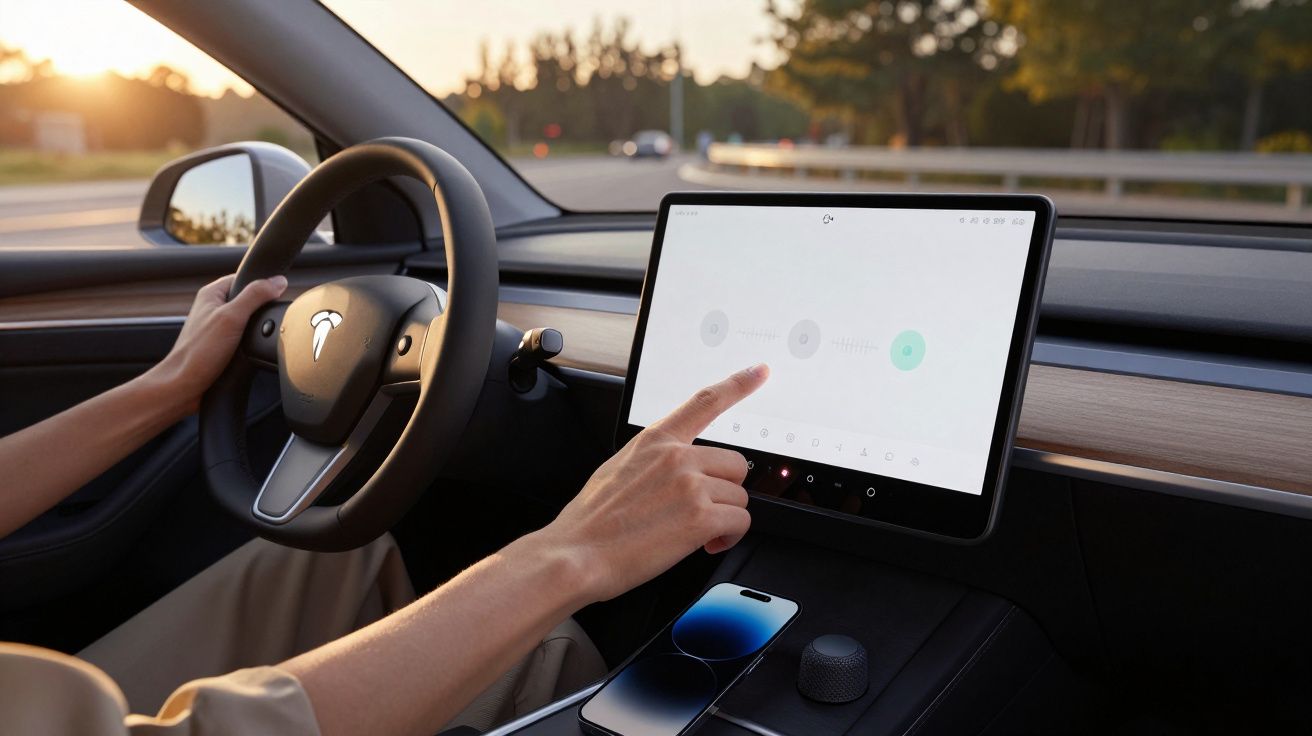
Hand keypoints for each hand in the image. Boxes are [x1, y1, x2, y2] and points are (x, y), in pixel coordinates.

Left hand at [152, 273, 287, 412]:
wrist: (185, 386)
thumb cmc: (199, 353)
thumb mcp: (232, 317)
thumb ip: (255, 296)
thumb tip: (278, 281)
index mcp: (211, 294)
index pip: (244, 278)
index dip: (262, 285)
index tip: (275, 295)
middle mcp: (213, 308)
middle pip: (249, 300)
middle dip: (261, 310)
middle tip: (263, 321)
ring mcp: (217, 328)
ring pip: (248, 321)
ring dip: (256, 330)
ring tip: (254, 339)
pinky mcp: (222, 346)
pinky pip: (245, 338)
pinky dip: (251, 344)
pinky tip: (251, 351)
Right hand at [540, 364, 768, 602]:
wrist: (576, 555)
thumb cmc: (591, 521)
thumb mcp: (618, 468)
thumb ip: (654, 461)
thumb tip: (677, 471)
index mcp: (656, 440)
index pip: (705, 401)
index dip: (739, 384)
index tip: (759, 372)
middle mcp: (677, 457)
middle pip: (735, 464)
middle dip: (724, 491)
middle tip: (702, 511)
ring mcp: (690, 485)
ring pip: (739, 498)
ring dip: (724, 518)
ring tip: (697, 533)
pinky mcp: (700, 517)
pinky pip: (739, 523)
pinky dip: (728, 538)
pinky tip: (706, 544)